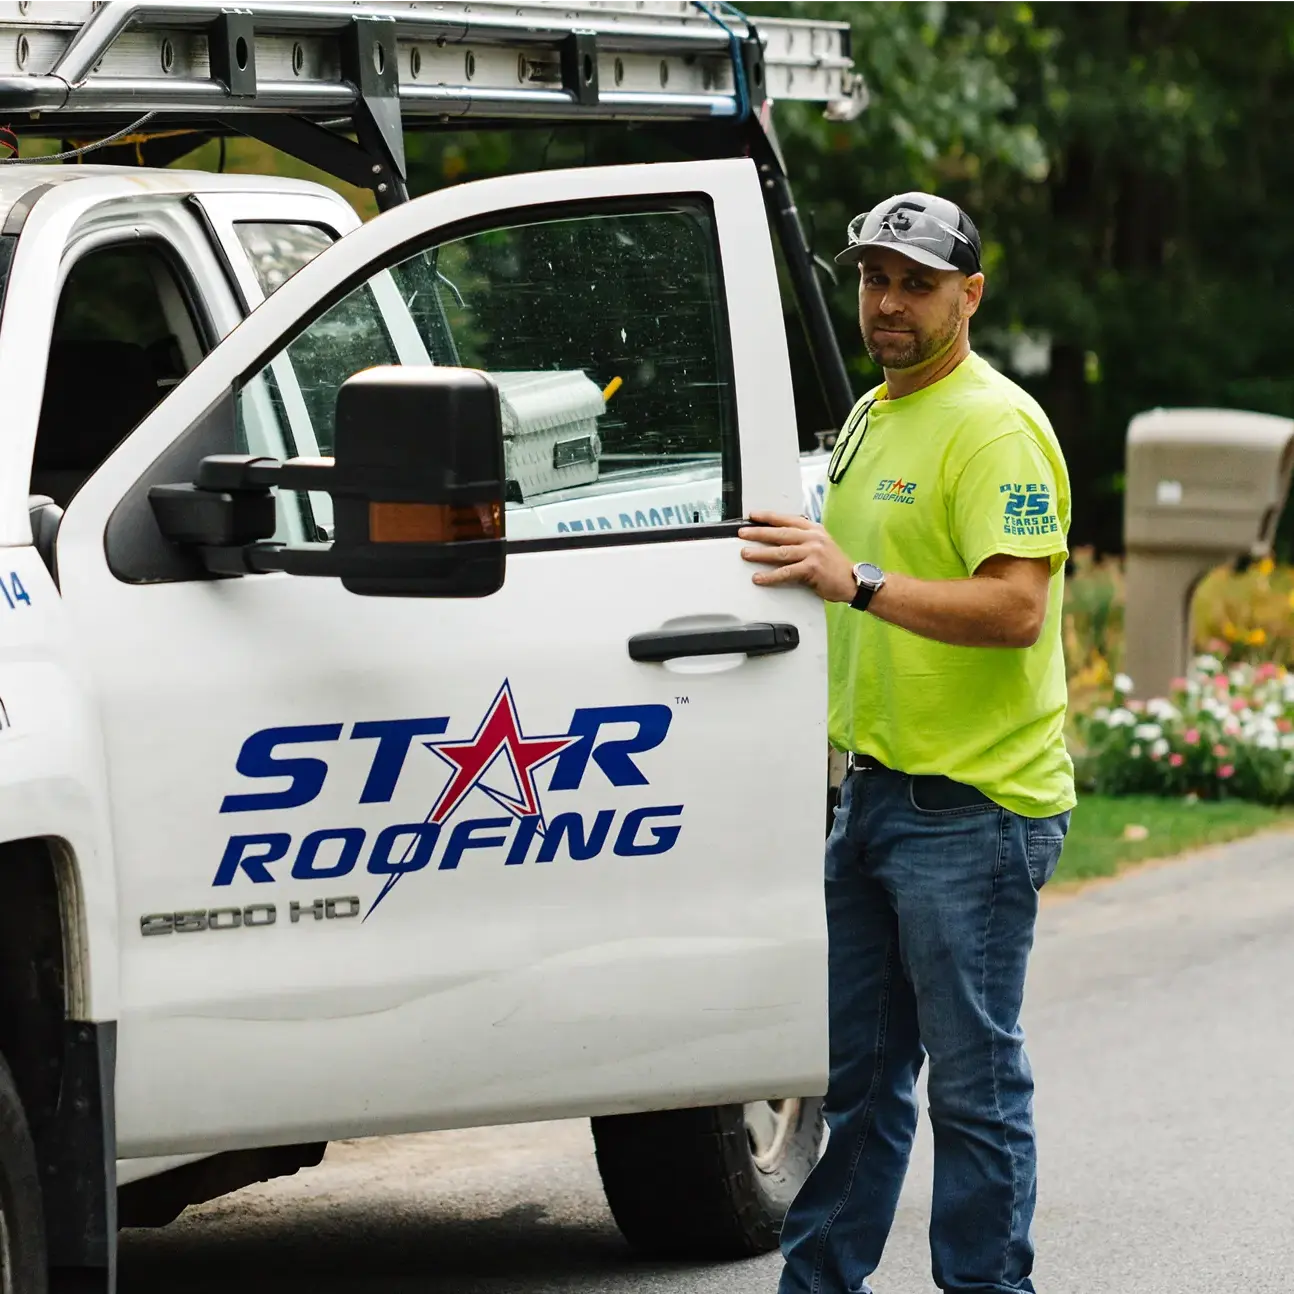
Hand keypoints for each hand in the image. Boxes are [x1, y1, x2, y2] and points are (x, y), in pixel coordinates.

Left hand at [738, 511, 857, 602]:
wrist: (853, 581)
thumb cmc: (834, 565)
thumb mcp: (821, 544)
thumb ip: (804, 538)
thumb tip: (779, 537)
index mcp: (814, 529)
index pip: (787, 520)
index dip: (769, 517)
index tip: (753, 516)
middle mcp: (813, 538)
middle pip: (780, 533)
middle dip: (759, 532)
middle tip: (743, 533)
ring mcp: (813, 552)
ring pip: (781, 551)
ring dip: (761, 553)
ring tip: (746, 554)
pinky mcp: (812, 568)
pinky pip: (786, 572)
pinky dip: (771, 575)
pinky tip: (759, 577)